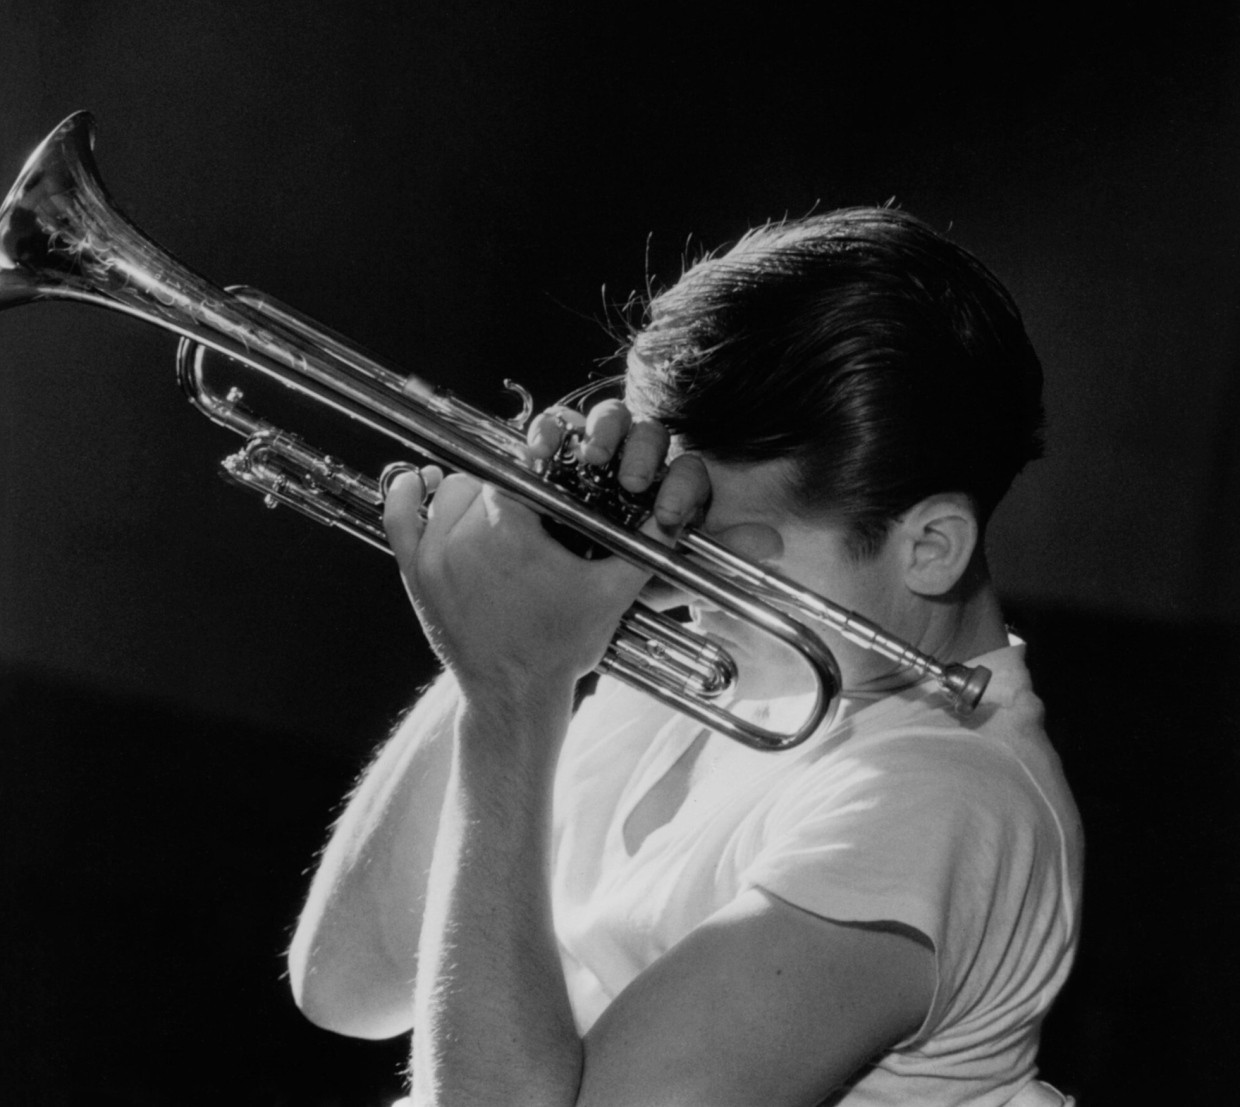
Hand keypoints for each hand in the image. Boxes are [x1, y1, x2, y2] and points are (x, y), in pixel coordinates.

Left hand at [382, 400, 709, 697]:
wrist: (514, 696)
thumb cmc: (561, 646)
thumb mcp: (610, 593)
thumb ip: (642, 548)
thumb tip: (669, 515)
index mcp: (511, 529)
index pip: (520, 467)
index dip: (539, 464)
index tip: (550, 472)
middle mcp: (464, 535)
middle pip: (486, 477)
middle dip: (511, 487)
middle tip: (532, 508)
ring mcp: (434, 554)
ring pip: (449, 491)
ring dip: (472, 494)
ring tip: (497, 511)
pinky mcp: (415, 573)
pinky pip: (399, 515)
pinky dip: (406, 493)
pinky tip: (418, 480)